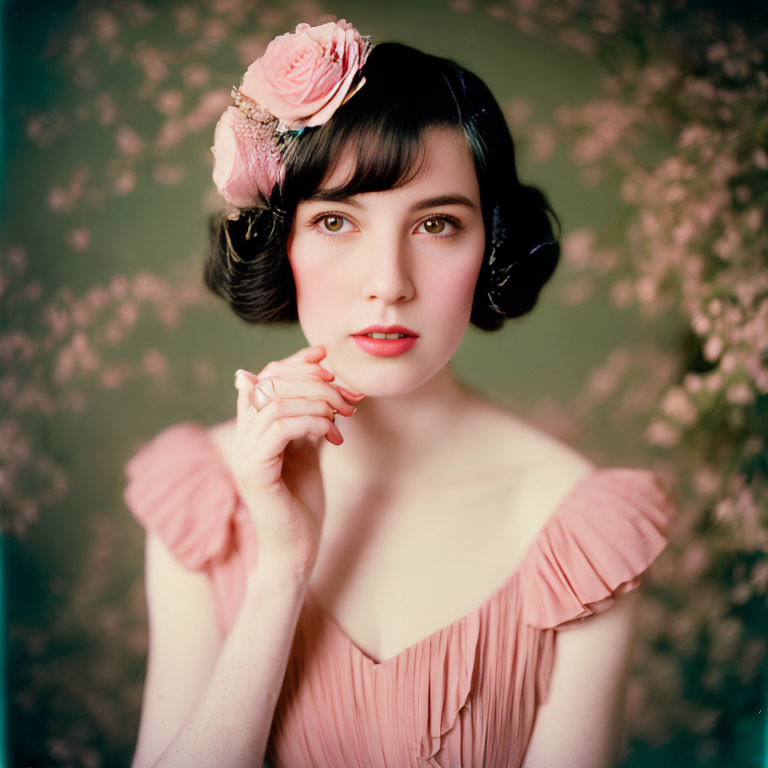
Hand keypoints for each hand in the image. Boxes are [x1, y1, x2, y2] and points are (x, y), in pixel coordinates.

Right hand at [231, 345, 364, 581]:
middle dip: (315, 380)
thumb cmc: (303, 501)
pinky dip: (310, 421)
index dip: (295, 361)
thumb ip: (311, 416)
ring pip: (276, 401)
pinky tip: (331, 433)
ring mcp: (244, 453)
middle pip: (270, 381)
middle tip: (348, 397)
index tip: (325, 355)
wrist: (298, 548)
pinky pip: (279, 427)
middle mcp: (243, 435)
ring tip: (342, 417)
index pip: (266, 376)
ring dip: (317, 401)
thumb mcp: (312, 448)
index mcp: (254, 427)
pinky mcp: (253, 471)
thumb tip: (323, 381)